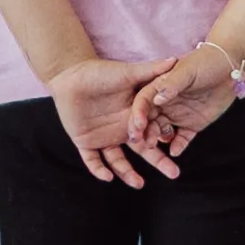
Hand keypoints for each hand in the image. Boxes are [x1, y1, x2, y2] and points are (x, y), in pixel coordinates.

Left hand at [45, 55, 179, 184]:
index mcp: (134, 114)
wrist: (70, 75)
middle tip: (174, 173)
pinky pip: (93, 160)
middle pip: (143, 149)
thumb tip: (174, 60)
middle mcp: (122, 128)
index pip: (152, 130)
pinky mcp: (86, 142)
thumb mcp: (126, 73)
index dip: (162, 138)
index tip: (174, 148)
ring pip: (118, 160)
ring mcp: (105, 137)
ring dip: (127, 173)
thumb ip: (149, 70)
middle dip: (158, 162)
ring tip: (138, 184)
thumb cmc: (100, 72)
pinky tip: (107, 177)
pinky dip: (99, 169)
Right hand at [128, 35, 244, 155]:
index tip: (137, 124)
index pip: (143, 100)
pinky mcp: (192, 125)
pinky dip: (178, 145)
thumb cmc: (206, 61)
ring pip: (162, 130)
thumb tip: (156, 99)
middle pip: (148, 118)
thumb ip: (172, 84)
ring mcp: (178, 114)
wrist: (231, 69)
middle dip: (143, 130)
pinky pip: (182, 138)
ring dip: (157, 138)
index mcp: (160, 86)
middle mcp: (165, 102)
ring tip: (155, 146)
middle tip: (141, 141)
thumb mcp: (187, 70)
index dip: (138, 112)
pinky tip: (175, 151)